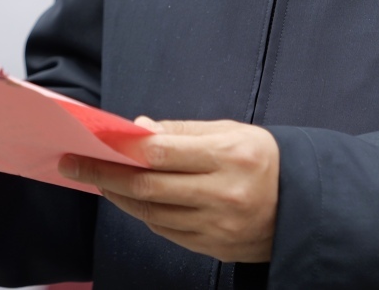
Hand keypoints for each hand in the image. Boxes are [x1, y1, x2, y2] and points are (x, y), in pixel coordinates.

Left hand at [60, 118, 278, 262]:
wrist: (304, 205)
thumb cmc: (263, 159)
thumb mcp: (231, 131)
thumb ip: (183, 132)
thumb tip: (139, 130)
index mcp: (228, 155)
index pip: (162, 153)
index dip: (122, 148)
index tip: (92, 142)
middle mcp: (222, 193)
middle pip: (149, 188)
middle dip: (104, 175)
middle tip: (73, 165)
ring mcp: (218, 226)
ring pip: (153, 213)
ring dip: (119, 197)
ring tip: (98, 181)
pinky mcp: (214, 248)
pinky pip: (167, 232)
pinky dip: (145, 215)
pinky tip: (132, 201)